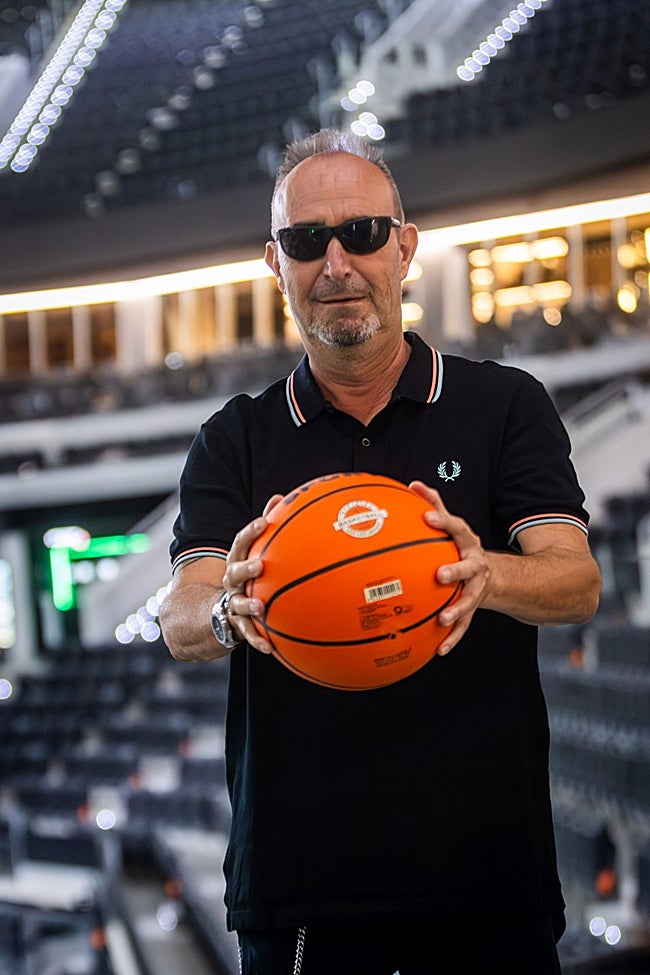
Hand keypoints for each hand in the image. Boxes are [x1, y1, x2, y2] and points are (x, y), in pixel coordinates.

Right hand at [221, 493, 283, 653]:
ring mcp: (231, 603)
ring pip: (236, 604)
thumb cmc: (248, 574)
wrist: (219, 609)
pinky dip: (257, 641)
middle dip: (245, 569)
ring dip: (247, 606)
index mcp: (236, 561)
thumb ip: (268, 526)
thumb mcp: (254, 551)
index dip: (250, 531)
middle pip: (234, 572)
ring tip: (260, 608)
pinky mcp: (237, 625)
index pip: (239, 543)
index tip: (264, 521)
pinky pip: (246, 634)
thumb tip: (280, 496)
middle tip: (259, 566)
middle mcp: (231, 582)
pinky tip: (269, 648)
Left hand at [409, 481, 489, 655]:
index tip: (428, 516)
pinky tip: (440, 650)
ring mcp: (476, 588)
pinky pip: (464, 625)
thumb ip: (434, 503)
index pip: (457, 528)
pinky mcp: (474, 608)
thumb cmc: (460, 547)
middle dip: (456, 571)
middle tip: (440, 574)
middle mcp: (476, 565)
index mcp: (467, 542)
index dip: (443, 520)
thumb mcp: (452, 526)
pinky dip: (453, 638)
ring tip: (443, 618)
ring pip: (469, 599)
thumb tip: (412, 484)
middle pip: (469, 567)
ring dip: (457, 609)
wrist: (493, 575)